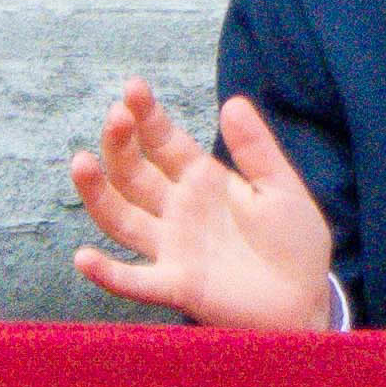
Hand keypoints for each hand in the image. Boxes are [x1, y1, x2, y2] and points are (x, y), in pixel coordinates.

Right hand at [72, 83, 339, 332]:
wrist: (305, 299)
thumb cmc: (293, 242)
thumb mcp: (281, 187)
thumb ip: (256, 149)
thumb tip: (233, 101)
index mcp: (203, 181)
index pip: (165, 143)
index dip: (148, 117)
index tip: (133, 88)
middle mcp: (178, 210)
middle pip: (135, 174)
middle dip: (122, 144)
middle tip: (116, 115)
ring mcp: (172, 247)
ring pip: (122, 218)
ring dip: (98, 193)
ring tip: (80, 162)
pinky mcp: (177, 285)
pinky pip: (135, 280)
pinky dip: (108, 273)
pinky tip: (84, 258)